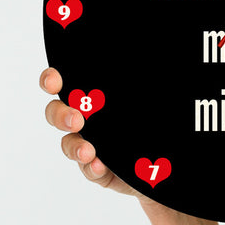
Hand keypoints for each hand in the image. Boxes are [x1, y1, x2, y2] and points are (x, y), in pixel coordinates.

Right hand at [40, 67, 148, 202]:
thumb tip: (144, 54)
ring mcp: (91, 144)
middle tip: (77, 120)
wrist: (172, 159)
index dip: (52, 80)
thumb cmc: (160, 122)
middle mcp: (89, 119)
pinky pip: (88, 170)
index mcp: (98, 96)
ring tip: (89, 152)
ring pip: (69, 144)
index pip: (65, 83)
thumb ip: (138, 84)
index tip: (54, 82)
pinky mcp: (99, 170)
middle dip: (60, 115)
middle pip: (56, 112)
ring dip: (75, 146)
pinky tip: (100, 166)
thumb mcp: (152, 98)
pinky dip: (93, 168)